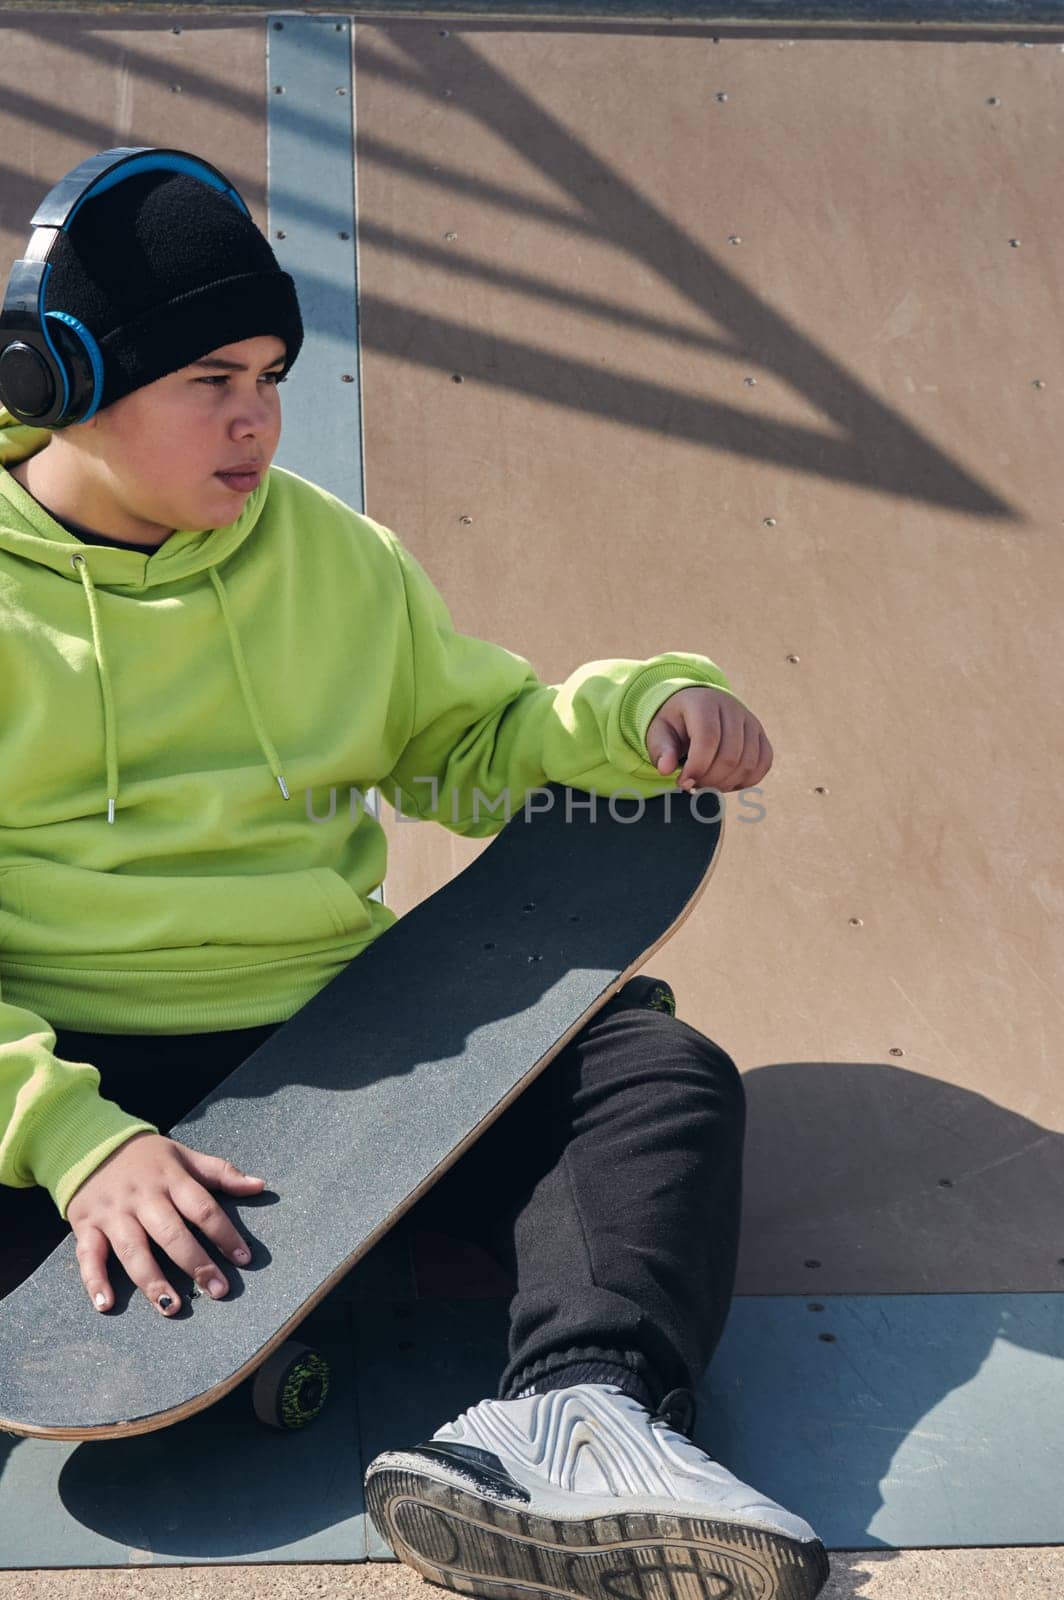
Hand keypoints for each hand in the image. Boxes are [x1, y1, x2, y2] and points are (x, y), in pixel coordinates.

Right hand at [66, 1131, 265, 1316]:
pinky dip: (94, 1280)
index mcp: (171, 1179)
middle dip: (196, 1264)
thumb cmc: (147, 1157)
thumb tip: (260, 1186)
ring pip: (133, 1250)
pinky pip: (88, 1255)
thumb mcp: (184, 1156)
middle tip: (218, 1291)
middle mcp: (143, 1197)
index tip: (244, 1258)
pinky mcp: (86, 1225)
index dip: (225, 1234)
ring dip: (152, 1280)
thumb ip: (221, 1172)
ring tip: (172, 1306)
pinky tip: (106, 1304)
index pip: (203, 1209)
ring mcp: (113, 1213)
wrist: (91, 1144)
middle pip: (171, 1234)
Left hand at [646, 686, 772, 792]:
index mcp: (704, 703)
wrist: (695, 706)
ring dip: (726, 783)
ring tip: (707, 782)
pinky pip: (764, 764)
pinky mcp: (761, 735)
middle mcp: (732, 709)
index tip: (683, 782)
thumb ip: (660, 749)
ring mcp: (750, 721)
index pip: (708, 739)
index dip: (697, 767)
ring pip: (749, 763)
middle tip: (694, 784)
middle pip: (730, 756)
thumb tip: (665, 769)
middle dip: (710, 779)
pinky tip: (726, 781)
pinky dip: (746, 780)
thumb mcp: (659, 731)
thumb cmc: (675, 722)